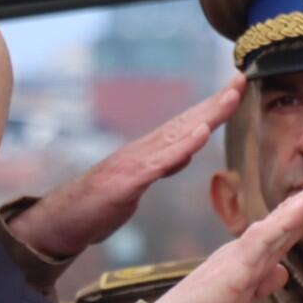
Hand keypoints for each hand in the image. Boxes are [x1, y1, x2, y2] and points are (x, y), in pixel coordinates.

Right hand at [6, 73, 246, 258]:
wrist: (60, 222)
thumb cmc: (97, 205)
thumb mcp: (139, 184)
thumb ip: (164, 165)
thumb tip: (188, 149)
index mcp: (149, 153)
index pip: (187, 126)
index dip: (214, 107)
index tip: (237, 88)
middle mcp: (143, 151)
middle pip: (186, 122)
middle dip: (216, 101)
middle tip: (242, 80)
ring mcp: (134, 164)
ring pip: (176, 136)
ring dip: (205, 116)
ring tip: (230, 98)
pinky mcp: (126, 182)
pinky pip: (159, 163)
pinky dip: (181, 147)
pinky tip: (200, 134)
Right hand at [155, 163, 302, 302]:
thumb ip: (260, 287)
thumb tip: (281, 272)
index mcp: (249, 261)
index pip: (286, 233)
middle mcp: (246, 250)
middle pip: (289, 219)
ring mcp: (242, 254)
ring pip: (284, 220)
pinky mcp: (238, 264)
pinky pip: (268, 236)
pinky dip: (289, 218)